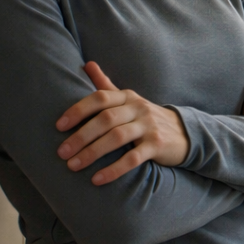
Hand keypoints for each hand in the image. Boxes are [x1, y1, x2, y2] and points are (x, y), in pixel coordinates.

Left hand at [56, 61, 189, 185]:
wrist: (184, 133)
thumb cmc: (147, 118)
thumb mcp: (129, 100)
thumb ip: (107, 85)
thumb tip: (88, 64)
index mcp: (128, 97)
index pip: (100, 98)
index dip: (78, 110)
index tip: (59, 126)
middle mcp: (138, 108)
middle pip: (106, 119)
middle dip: (81, 136)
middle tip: (61, 153)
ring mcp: (149, 127)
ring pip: (117, 138)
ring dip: (93, 153)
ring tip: (74, 166)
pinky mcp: (157, 145)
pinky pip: (133, 158)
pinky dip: (114, 170)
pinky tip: (98, 179)